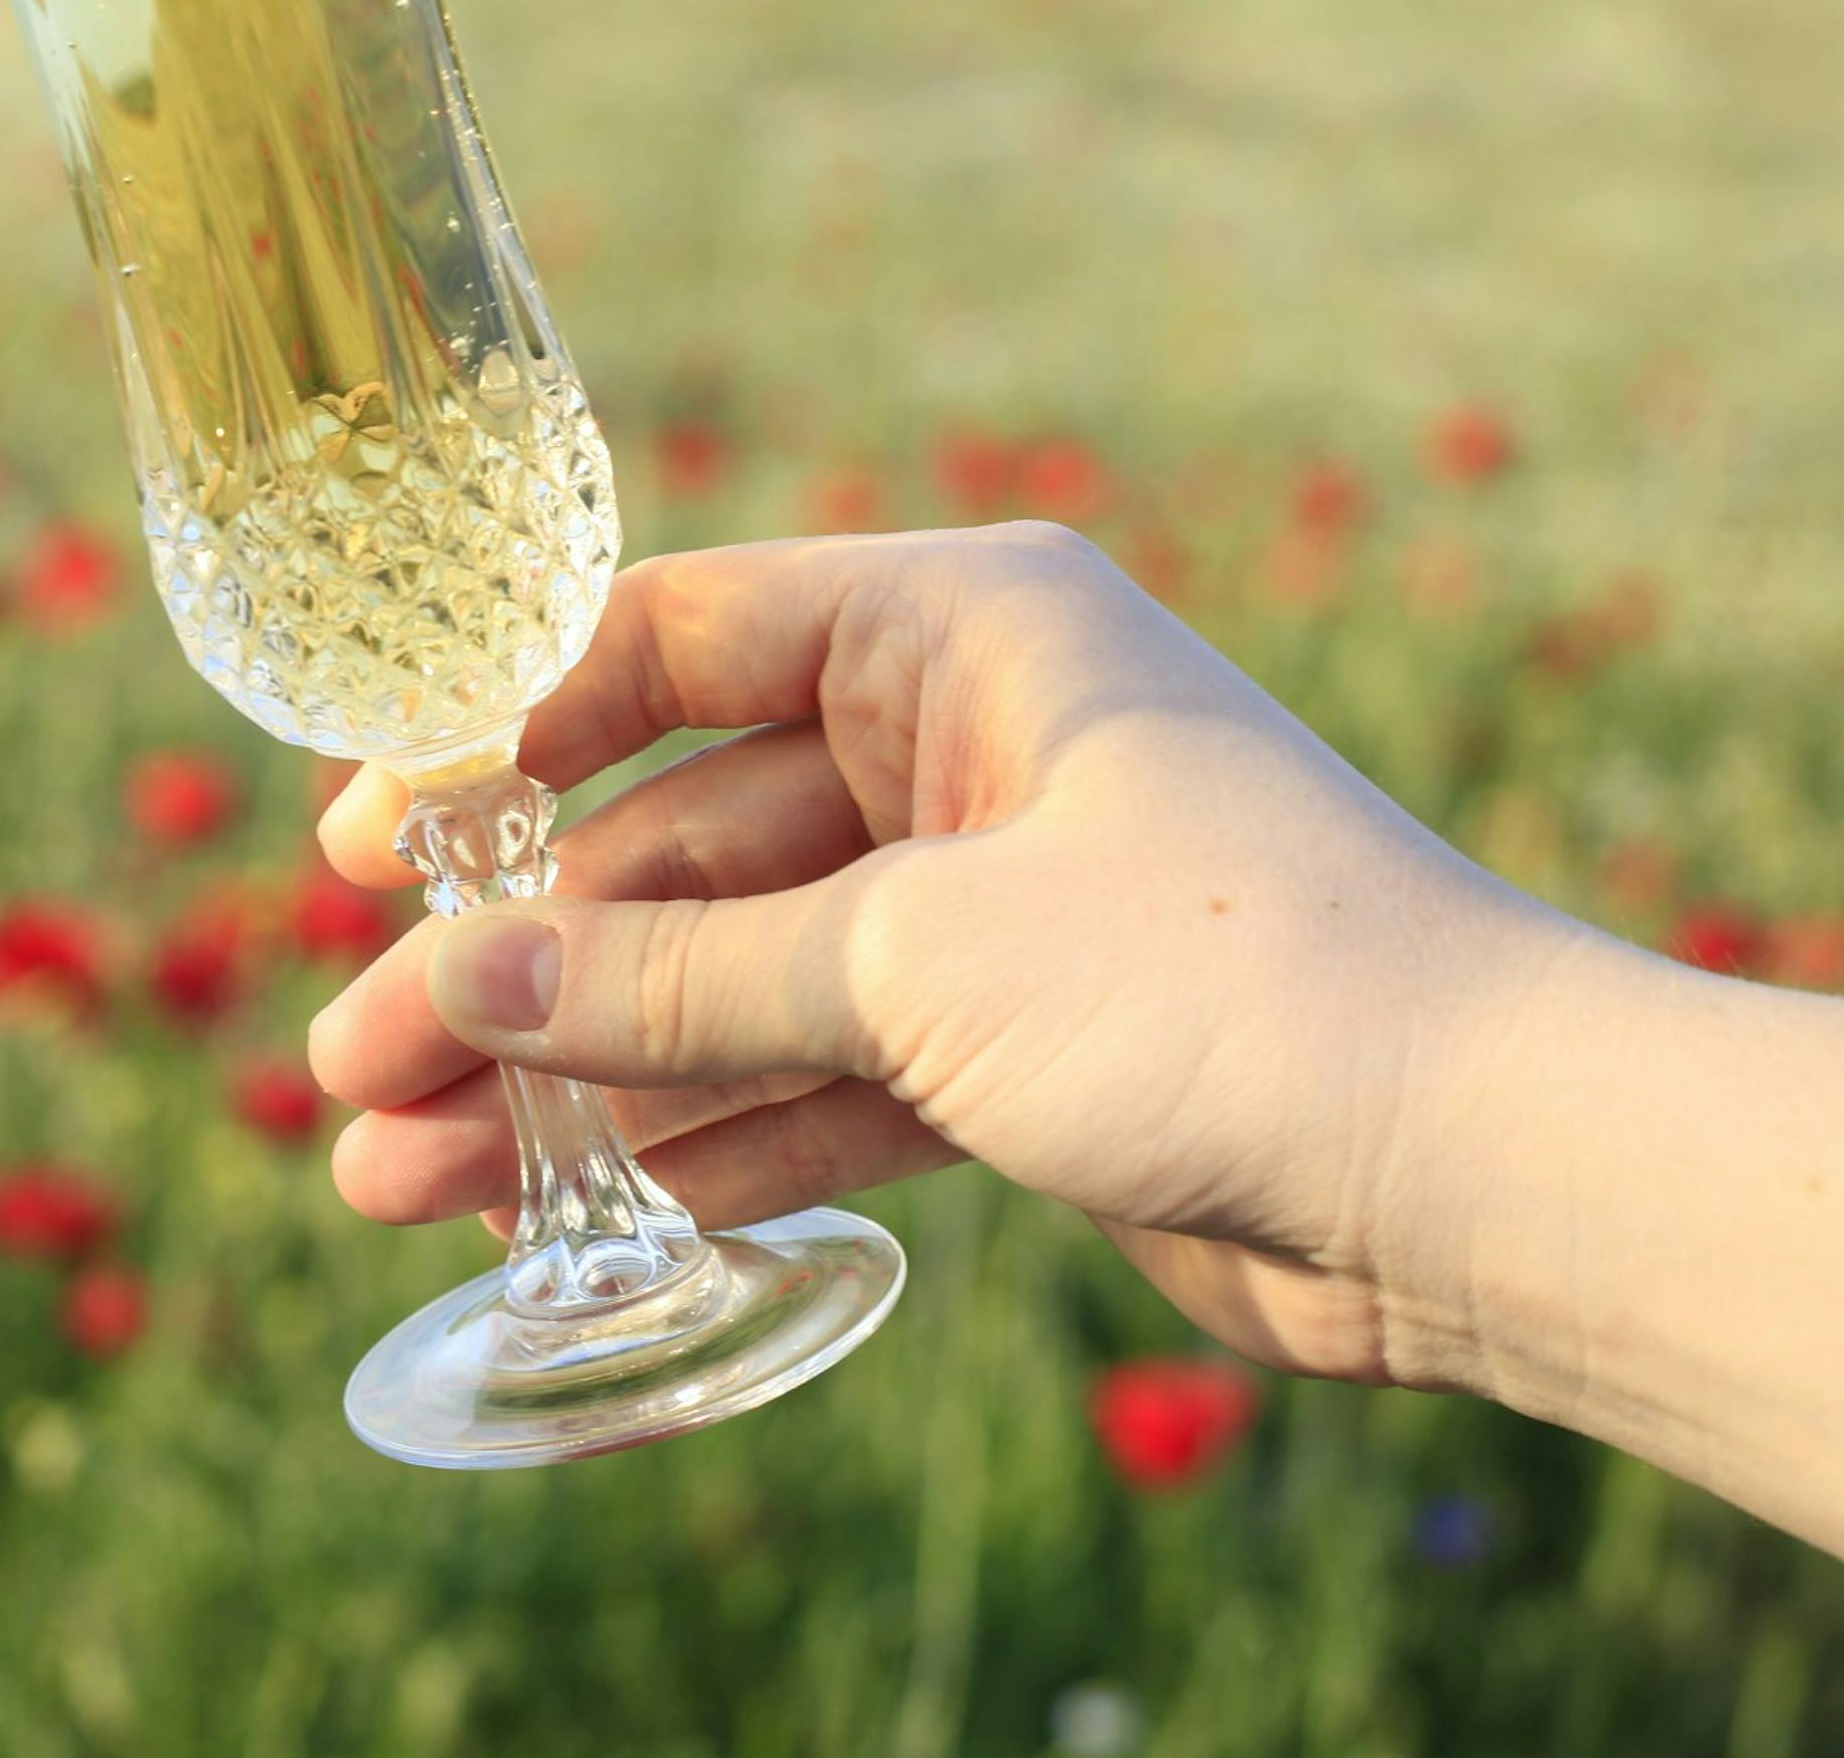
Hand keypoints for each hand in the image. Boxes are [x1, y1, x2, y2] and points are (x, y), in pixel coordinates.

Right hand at [309, 523, 1606, 1390]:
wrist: (1490, 1176)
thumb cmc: (1226, 985)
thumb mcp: (917, 962)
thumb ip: (677, 977)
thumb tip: (455, 981)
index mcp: (956, 632)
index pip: (670, 642)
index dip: (499, 736)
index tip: (364, 841)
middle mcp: (960, 746)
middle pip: (674, 840)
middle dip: (516, 964)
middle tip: (353, 1065)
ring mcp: (984, 903)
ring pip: (725, 980)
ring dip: (575, 1079)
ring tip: (398, 1178)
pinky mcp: (1012, 1048)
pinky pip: (807, 1076)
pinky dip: (696, 1141)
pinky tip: (561, 1211)